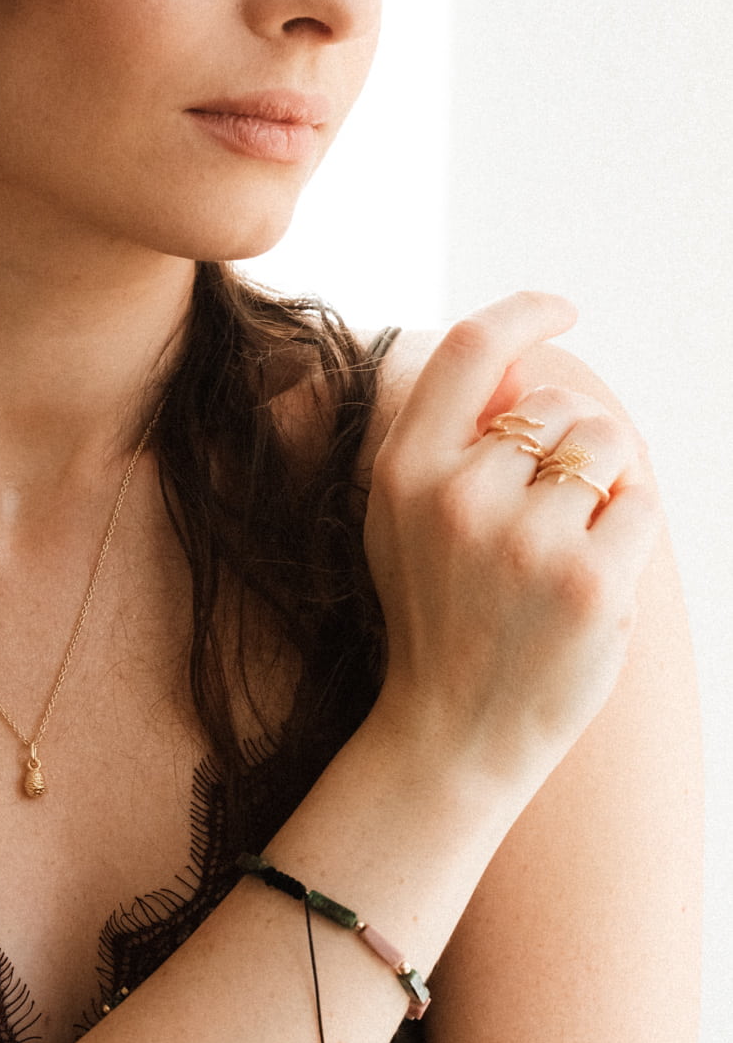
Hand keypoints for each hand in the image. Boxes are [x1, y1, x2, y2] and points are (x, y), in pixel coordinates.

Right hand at [363, 292, 663, 788]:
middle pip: (556, 404)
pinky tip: (593, 575)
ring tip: (570, 540)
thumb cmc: (437, 613)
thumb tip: (513, 360)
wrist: (451, 734)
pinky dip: (630, 529)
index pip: (470, 348)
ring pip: (606, 445)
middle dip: (571, 438)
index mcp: (404, 471)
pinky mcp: (589, 585)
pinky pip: (640, 505)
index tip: (561, 309)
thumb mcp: (402, 518)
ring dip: (607, 479)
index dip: (523, 312)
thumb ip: (442, 439)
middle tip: (551, 507)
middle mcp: (458, 497)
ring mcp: (525, 542)